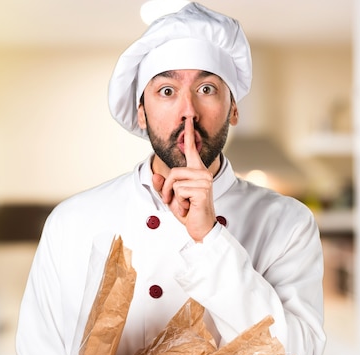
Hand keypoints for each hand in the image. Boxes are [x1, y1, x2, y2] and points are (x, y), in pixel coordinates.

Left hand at [152, 118, 215, 241]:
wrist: (201, 228)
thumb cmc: (189, 212)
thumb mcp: (171, 198)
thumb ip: (163, 187)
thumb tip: (155, 177)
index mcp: (197, 171)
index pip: (191, 150)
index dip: (189, 135)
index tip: (188, 121)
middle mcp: (203, 173)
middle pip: (173, 172)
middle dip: (167, 189)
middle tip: (173, 202)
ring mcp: (204, 181)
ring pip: (175, 181)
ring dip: (173, 197)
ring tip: (184, 205)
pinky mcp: (202, 190)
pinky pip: (178, 191)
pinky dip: (179, 203)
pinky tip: (189, 208)